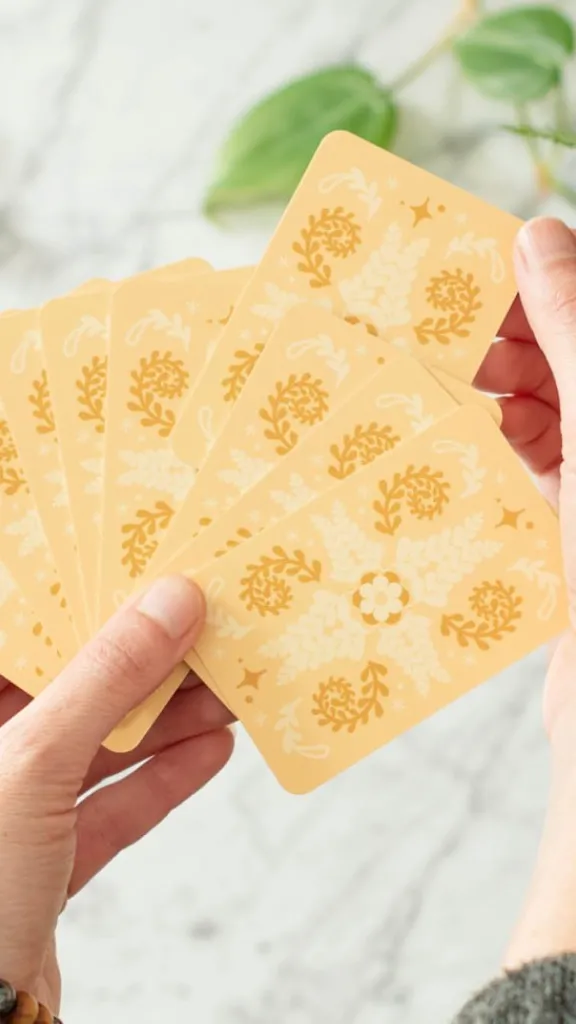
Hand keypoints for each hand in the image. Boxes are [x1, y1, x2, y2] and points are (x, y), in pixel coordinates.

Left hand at [0, 575, 233, 1015]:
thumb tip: (171, 601)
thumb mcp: (34, 764)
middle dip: (139, 660)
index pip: (19, 635)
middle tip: (203, 623)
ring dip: (165, 720)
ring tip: (228, 687)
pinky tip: (211, 751)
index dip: (76, 597)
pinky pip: (108, 808)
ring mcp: (9, 813)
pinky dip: (160, 781)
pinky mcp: (44, 863)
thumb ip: (105, 679)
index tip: (139, 566)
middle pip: (66, 688)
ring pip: (95, 748)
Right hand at [477, 218, 575, 964]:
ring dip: (496, 397)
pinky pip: (530, 471)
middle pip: (570, 363)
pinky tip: (457, 443)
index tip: (477, 271)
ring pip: (549, 416)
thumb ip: (573, 332)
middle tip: (442, 333)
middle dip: (511, 340)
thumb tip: (538, 236)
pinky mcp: (571, 535)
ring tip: (442, 387)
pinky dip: (494, 451)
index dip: (545, 284)